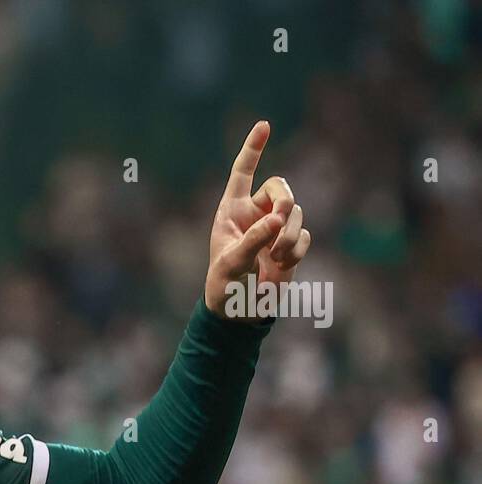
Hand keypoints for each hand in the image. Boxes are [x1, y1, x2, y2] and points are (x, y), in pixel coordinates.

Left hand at [204, 121, 311, 319]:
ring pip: (296, 213)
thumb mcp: (231, 264)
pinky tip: (281, 266)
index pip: (243, 172)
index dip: (253, 149)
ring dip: (288, 235)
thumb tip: (277, 219)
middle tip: (281, 218)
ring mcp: (274, 229)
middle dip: (285, 200)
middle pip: (280, 187)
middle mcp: (254, 214)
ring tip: (273, 258)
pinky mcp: (290, 245)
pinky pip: (304, 236)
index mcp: (231, 211)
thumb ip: (252, 240)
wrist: (239, 312)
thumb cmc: (224, 286)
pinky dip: (296, 250)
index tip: (264, 125)